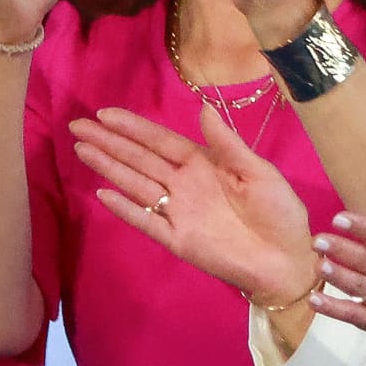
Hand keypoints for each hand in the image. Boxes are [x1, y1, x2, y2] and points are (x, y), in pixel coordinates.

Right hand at [70, 103, 318, 305]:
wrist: (287, 258)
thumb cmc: (279, 212)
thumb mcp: (258, 171)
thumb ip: (228, 143)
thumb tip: (202, 107)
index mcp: (204, 164)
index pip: (160, 141)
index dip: (133, 128)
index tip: (105, 113)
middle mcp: (185, 185)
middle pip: (140, 159)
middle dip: (110, 142)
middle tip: (78, 125)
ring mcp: (179, 213)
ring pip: (136, 184)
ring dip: (110, 167)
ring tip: (82, 149)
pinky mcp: (178, 240)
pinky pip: (146, 221)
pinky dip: (125, 209)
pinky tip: (102, 195)